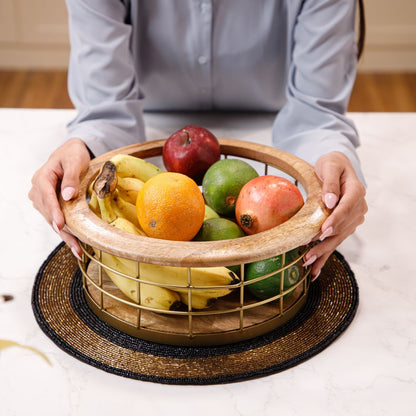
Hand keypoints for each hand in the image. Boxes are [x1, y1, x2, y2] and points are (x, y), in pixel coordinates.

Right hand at [29, 138, 90, 258]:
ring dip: (64, 235)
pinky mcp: (49, 204)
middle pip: (49, 213)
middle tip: (76, 247)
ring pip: (52, 219)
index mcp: (42, 177)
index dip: (54, 212)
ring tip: (78, 250)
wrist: (72, 152)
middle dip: (62, 231)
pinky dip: (65, 231)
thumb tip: (67, 196)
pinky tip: (74, 244)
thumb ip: (71, 178)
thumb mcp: (75, 161)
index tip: (61, 225)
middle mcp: (38, 189)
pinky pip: (56, 219)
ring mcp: (42, 198)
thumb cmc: (74, 154)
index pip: (47, 197)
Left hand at [303, 152, 366, 279]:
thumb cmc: (332, 164)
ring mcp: (353, 219)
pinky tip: (315, 270)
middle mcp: (358, 208)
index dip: (335, 220)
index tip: (323, 230)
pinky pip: (335, 241)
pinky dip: (325, 255)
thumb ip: (330, 182)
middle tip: (308, 254)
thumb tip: (330, 201)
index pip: (346, 208)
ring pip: (338, 238)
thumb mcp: (329, 166)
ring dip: (323, 252)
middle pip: (341, 228)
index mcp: (356, 191)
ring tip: (309, 264)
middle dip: (324, 242)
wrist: (338, 168)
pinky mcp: (345, 226)